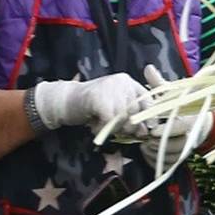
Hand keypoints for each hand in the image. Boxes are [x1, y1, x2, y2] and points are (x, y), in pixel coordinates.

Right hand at [30, 73, 147, 133]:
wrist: (65, 101)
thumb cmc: (92, 108)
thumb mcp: (116, 110)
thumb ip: (131, 117)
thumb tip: (146, 132)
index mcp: (129, 82)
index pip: (148, 100)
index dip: (150, 117)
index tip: (147, 131)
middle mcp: (122, 81)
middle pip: (136, 111)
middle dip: (130, 127)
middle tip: (120, 133)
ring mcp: (110, 87)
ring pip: (123, 117)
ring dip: (115, 129)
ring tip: (104, 129)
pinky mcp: (99, 97)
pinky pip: (109, 120)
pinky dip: (103, 129)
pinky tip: (96, 128)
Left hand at [107, 64, 214, 152]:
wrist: (195, 123)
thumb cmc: (178, 106)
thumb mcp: (169, 93)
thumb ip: (158, 83)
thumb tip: (148, 68)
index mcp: (191, 118)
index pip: (182, 126)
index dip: (168, 130)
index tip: (153, 130)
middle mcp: (192, 134)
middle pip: (179, 144)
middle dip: (160, 143)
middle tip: (146, 139)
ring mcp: (187, 148)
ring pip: (175, 156)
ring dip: (158, 153)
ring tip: (145, 146)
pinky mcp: (181, 157)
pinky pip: (170, 165)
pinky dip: (158, 161)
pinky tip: (148, 154)